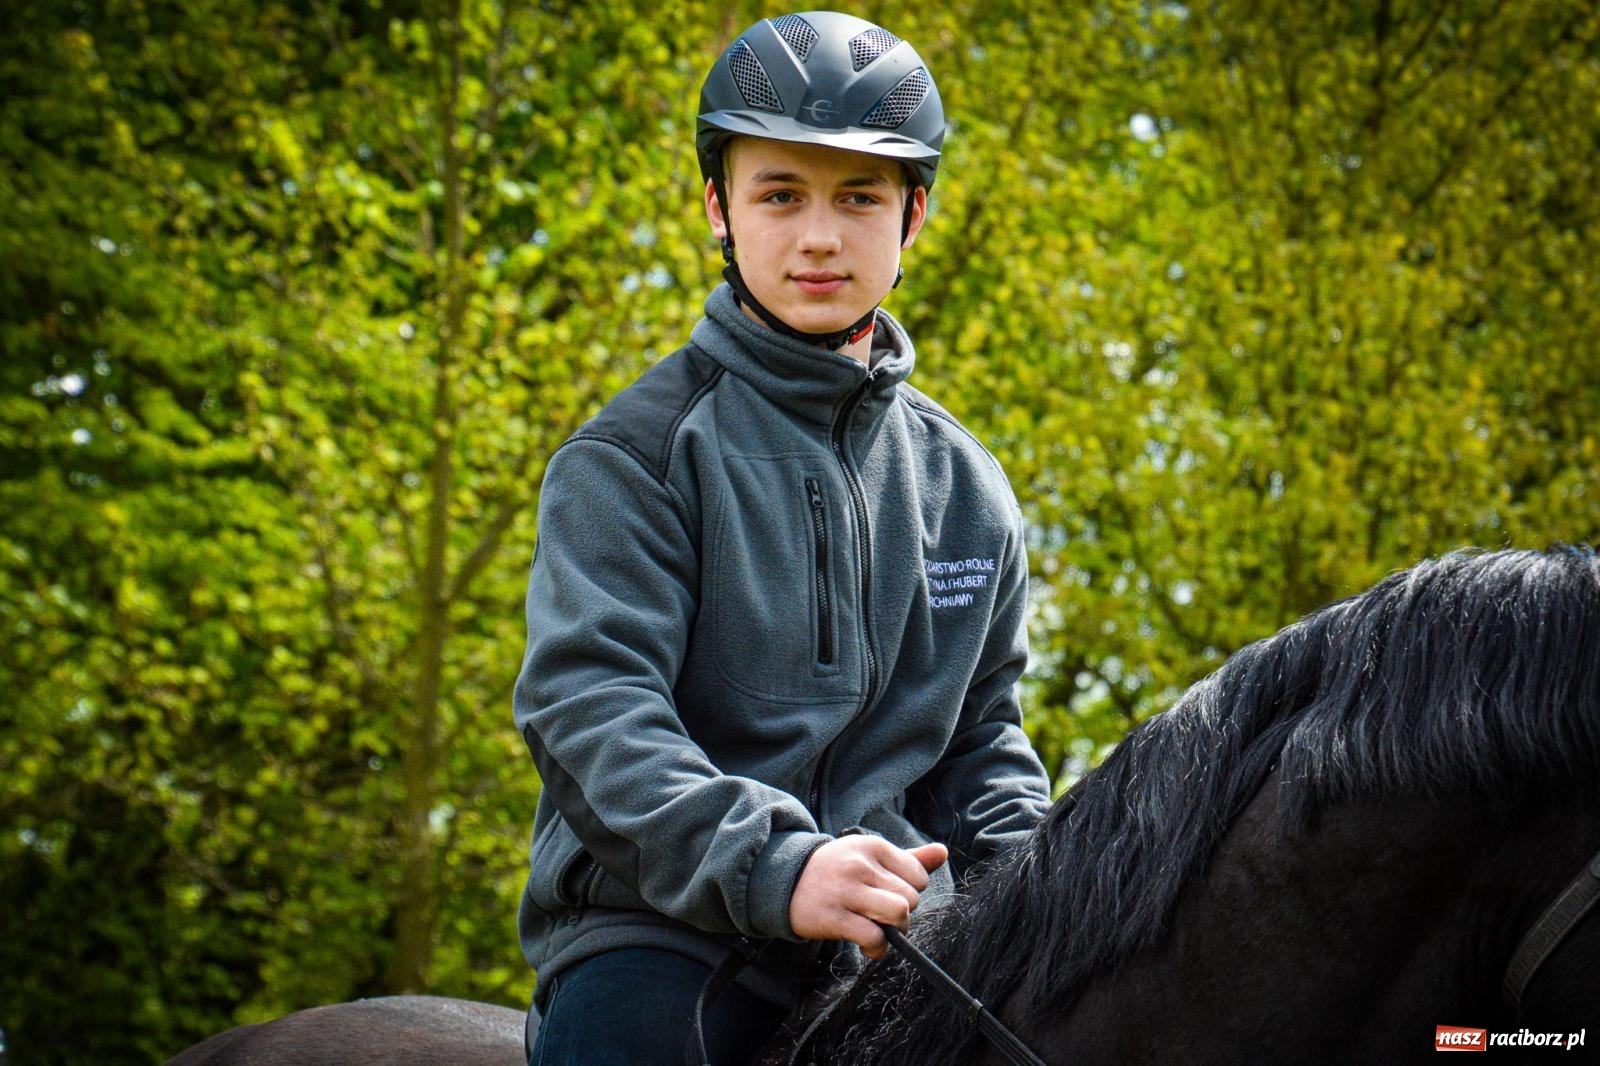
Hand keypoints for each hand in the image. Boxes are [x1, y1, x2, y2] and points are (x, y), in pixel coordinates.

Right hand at [788, 836, 947, 958]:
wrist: (787, 881)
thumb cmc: (838, 870)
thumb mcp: (870, 855)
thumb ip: (910, 857)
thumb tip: (943, 852)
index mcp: (873, 846)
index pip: (918, 875)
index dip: (911, 891)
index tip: (891, 895)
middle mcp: (860, 865)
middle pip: (911, 898)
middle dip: (904, 913)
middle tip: (884, 915)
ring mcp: (846, 891)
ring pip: (899, 913)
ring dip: (896, 930)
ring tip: (880, 929)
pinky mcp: (834, 917)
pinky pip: (874, 938)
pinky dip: (877, 948)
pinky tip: (867, 944)